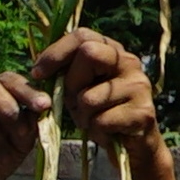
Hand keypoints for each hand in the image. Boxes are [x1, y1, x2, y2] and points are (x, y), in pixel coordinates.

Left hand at [36, 27, 164, 160]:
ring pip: (90, 97)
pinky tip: (106, 130)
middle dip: (71, 82)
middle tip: (73, 101)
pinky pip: (101, 121)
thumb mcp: (76, 90)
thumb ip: (63, 76)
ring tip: (93, 119)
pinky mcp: (142, 112)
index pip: (82, 35)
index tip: (37, 74)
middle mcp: (129, 61)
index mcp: (112, 51)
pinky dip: (96, 130)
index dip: (56, 53)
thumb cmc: (98, 113)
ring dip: (82, 115)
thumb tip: (38, 70)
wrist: (129, 144)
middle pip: (89, 53)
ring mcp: (139, 85)